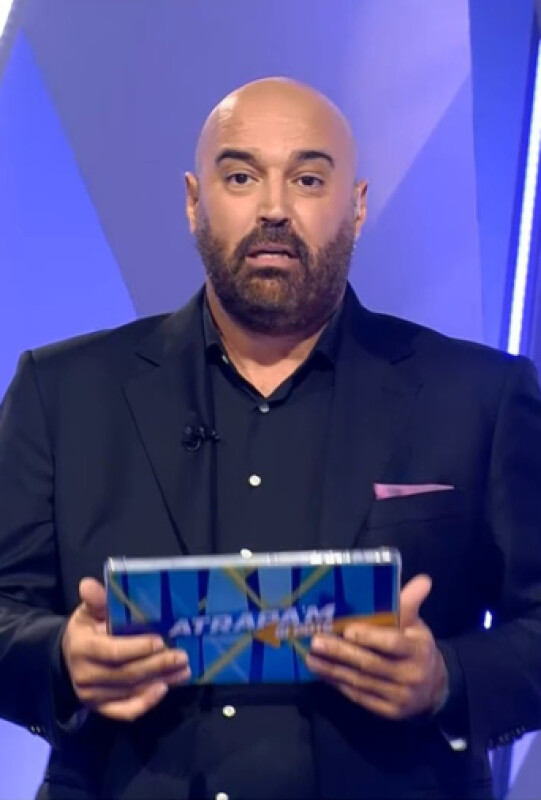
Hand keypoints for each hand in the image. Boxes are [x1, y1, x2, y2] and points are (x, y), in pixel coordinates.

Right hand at [61, 578, 190, 720]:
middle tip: (182, 656)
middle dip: (157, 665)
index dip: (138, 648)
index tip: (161, 641)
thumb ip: (96, 600)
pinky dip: (144, 703)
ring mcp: (92, 695)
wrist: (69, 656)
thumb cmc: (87, 628)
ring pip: (130, 691)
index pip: (113, 652)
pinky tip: (163, 690)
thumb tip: (89, 584)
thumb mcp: (89, 611)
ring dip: (160, 681)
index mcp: (82, 647)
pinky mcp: (100, 708)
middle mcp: (85, 675)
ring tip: (183, 670)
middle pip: (126, 674)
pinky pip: (124, 711)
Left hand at [306, 574, 447, 719]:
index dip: (370, 637)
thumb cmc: (417, 647)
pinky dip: (339, 685)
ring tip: (311, 657)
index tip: (347, 630)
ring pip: (361, 682)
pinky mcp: (388, 712)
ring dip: (333, 670)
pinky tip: (323, 673)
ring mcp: (400, 698)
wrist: (434, 688)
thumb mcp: (416, 626)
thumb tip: (423, 580)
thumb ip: (410, 604)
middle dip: (341, 653)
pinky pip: (360, 697)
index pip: (393, 644)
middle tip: (316, 641)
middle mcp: (411, 676)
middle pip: (371, 664)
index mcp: (418, 651)